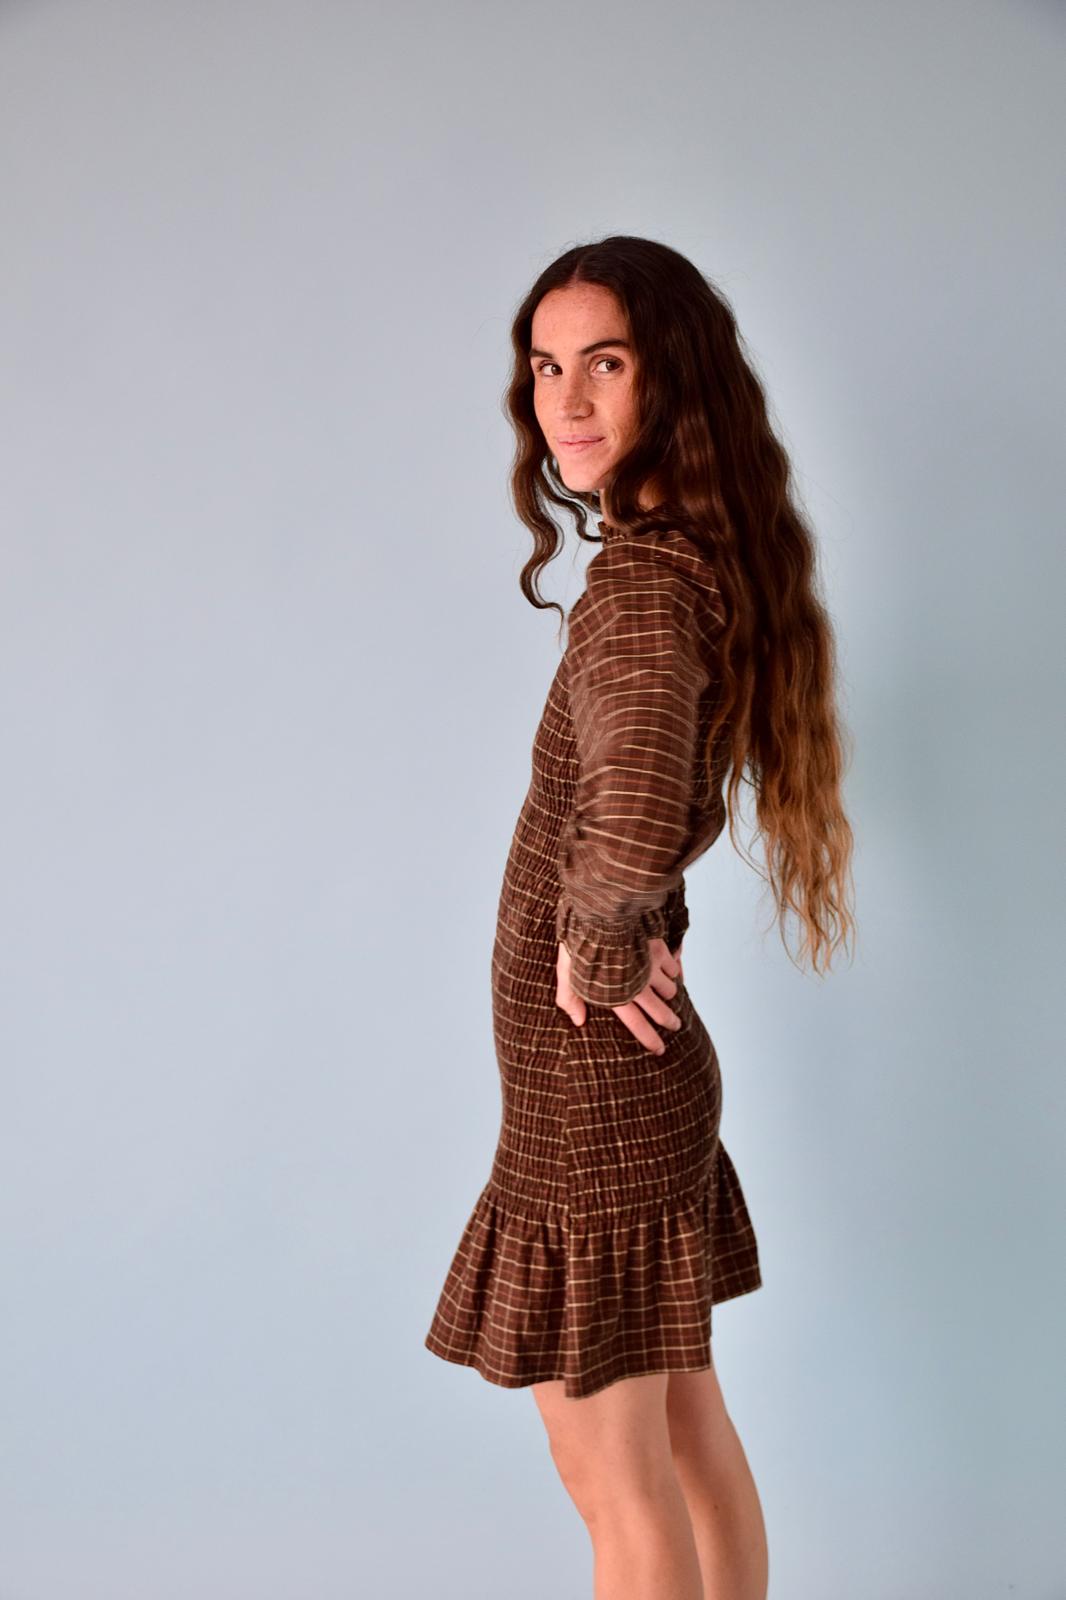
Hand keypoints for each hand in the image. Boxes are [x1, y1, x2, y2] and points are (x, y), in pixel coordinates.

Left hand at [557, 936, 684, 1055]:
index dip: (649, 1039)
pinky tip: (670, 972)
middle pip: (660, 1011)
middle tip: (675, 1026)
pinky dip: (673, 971)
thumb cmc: (579, 943)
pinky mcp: (659, 948)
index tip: (660, 1049)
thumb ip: (569, 999)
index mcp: (617, 995)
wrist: (600, 912)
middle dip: (669, 1021)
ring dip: (670, 994)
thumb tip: (578, 1021)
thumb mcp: (565, 972)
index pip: (638, 1024)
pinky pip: (674, 966)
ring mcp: (651, 966)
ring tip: (669, 996)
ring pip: (670, 989)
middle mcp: (639, 985)